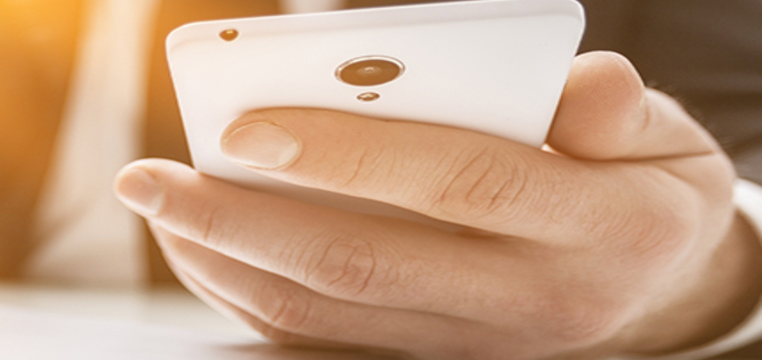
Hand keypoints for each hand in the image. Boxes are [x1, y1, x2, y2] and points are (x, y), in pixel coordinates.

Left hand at [115, 51, 761, 358]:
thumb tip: (573, 87)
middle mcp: (532, 303)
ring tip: (158, 207)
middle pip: (364, 263)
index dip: (350, 155)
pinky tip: (200, 250)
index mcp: (600, 228)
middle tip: (150, 179)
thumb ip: (614, 107)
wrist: (663, 297)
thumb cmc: (641, 190)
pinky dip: (250, 297)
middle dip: (241, 220)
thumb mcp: (664, 139)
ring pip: (328, 314)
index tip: (247, 128)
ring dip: (226, 263)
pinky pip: (323, 340)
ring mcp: (474, 349)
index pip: (460, 183)